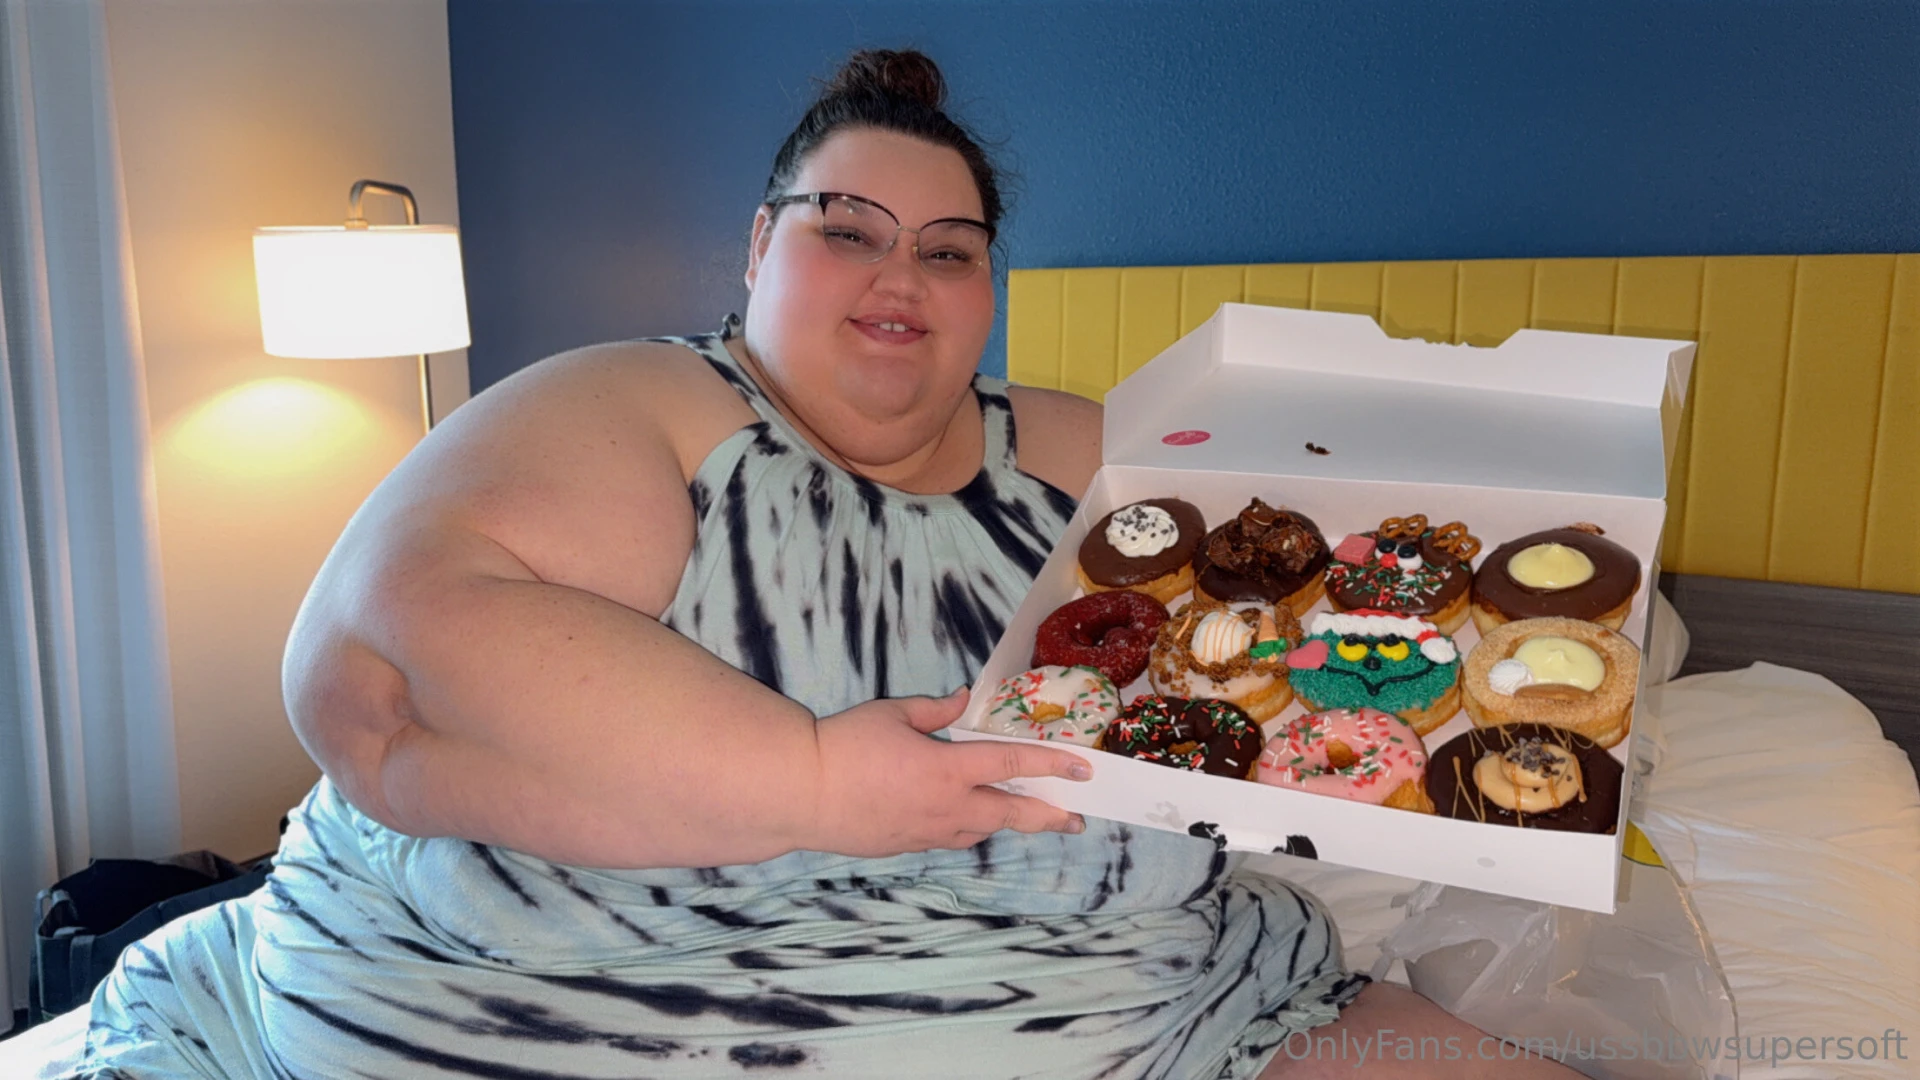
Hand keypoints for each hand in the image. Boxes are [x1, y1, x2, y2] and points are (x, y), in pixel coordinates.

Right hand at [802, 689, 1091, 856]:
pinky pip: (951, 839)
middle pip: (1011, 813)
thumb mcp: (892, 713)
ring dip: (1006, 822)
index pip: (1012, 763)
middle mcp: (947, 806)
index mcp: (948, 768)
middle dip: (1049, 816)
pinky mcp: (907, 846)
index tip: (1082, 769)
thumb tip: (962, 699)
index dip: (1052, 764)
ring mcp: (928, 832)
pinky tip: (969, 821)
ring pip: (982, 830)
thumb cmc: (844, 745)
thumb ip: (935, 710)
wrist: (801, 793)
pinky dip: (969, 829)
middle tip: (1076, 820)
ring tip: (1023, 815)